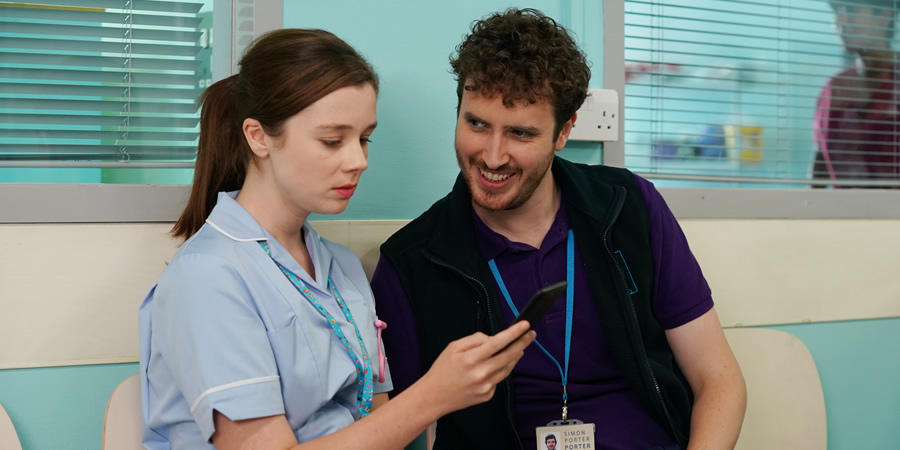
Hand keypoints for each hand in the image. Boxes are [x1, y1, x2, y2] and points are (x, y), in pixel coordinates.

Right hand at [418, 321, 535, 415]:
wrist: (435, 396)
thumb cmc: (442, 370)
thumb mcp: (453, 347)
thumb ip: (474, 340)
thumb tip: (492, 338)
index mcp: (471, 359)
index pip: (498, 342)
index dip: (514, 333)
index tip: (524, 325)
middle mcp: (481, 373)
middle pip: (510, 355)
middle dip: (523, 342)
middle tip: (530, 334)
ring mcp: (486, 386)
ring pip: (508, 367)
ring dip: (514, 356)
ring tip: (517, 347)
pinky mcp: (488, 395)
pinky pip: (499, 379)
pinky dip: (499, 370)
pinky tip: (492, 367)